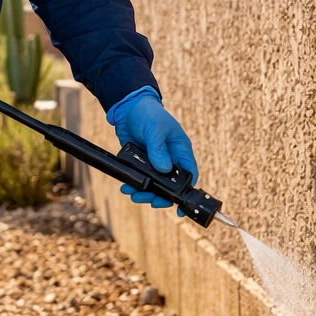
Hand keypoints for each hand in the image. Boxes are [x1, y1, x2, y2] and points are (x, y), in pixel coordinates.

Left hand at [106, 88, 198, 212]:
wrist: (128, 107)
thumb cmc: (149, 114)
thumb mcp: (155, 129)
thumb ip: (159, 149)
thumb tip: (163, 169)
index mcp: (180, 151)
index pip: (189, 176)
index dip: (186, 193)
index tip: (180, 207)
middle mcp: (170, 159)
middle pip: (170, 186)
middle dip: (160, 196)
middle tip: (148, 200)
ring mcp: (155, 162)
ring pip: (154, 185)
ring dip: (145, 192)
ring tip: (132, 194)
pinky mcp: (141, 163)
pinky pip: (141, 179)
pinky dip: (135, 185)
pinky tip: (126, 187)